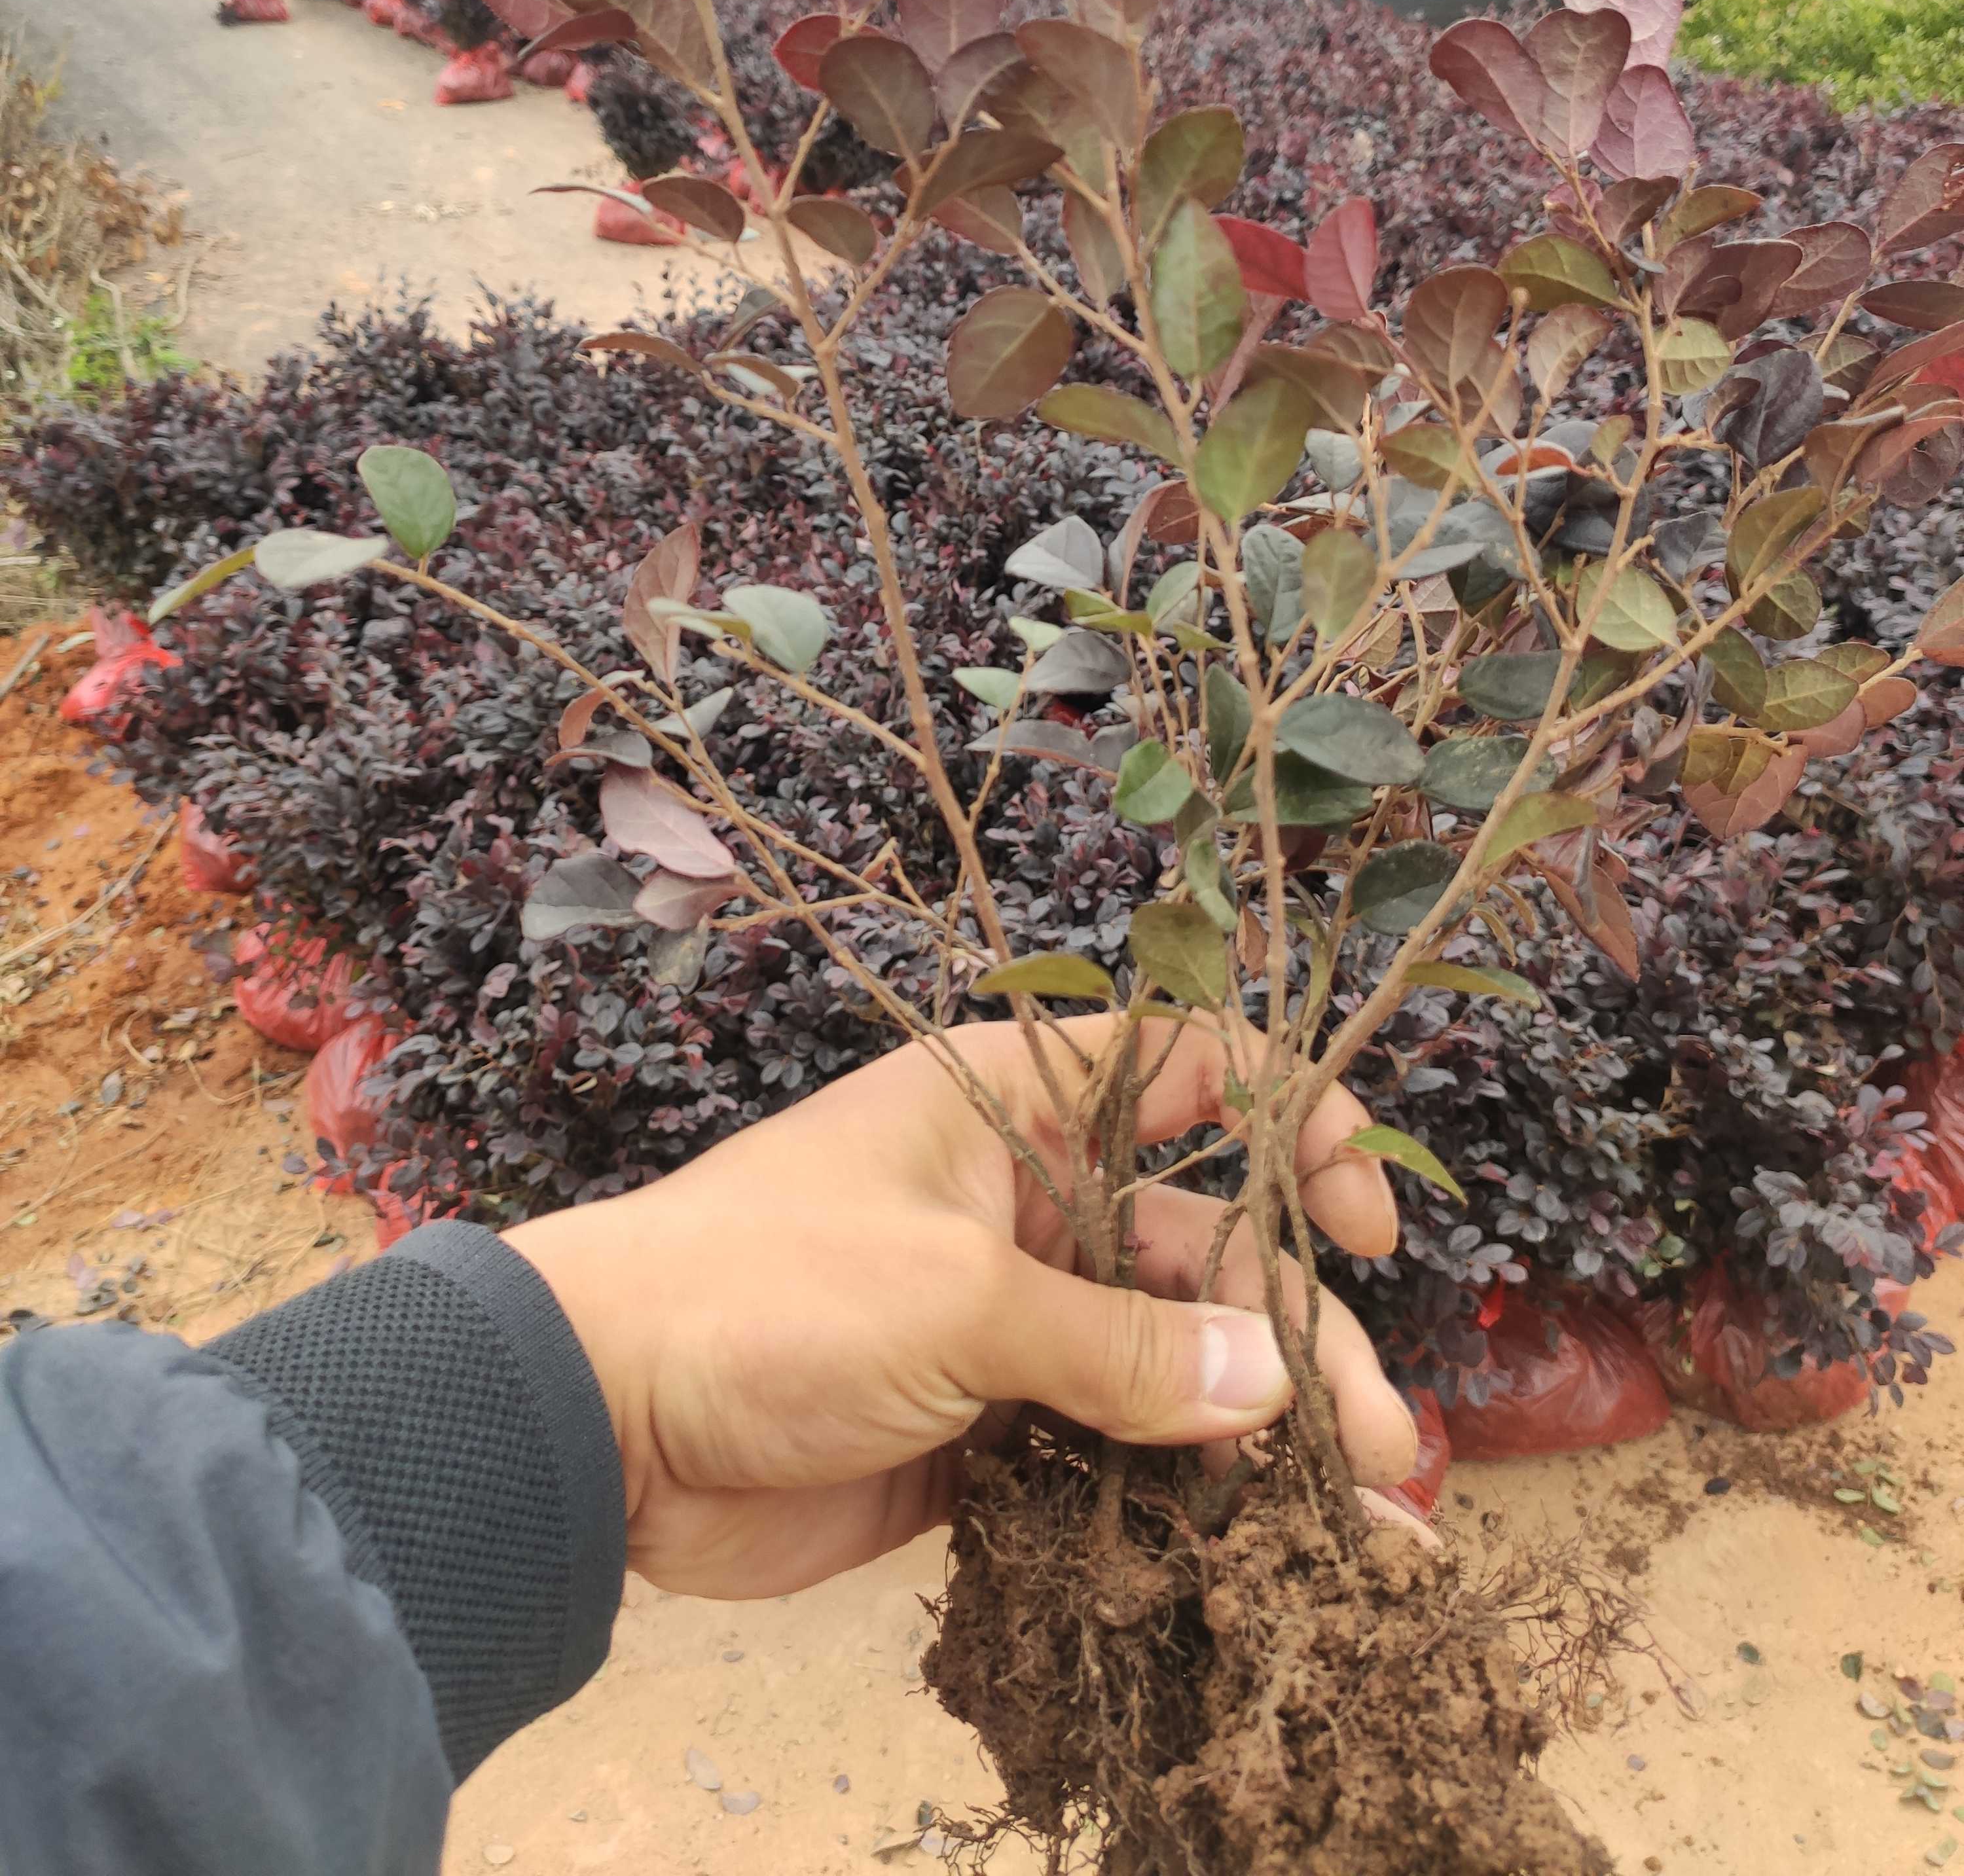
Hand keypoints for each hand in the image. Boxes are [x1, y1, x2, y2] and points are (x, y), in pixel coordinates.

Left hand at [505, 1015, 1420, 1598]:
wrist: (599, 1424)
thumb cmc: (770, 1294)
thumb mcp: (960, 1297)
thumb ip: (1124, 1347)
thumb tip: (1275, 1381)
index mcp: (1018, 1102)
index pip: (1196, 1076)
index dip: (1297, 1128)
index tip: (1364, 1223)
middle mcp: (1028, 1200)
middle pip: (1208, 1253)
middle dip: (1302, 1340)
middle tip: (1380, 1451)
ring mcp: (1008, 1323)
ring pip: (1171, 1366)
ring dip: (1263, 1437)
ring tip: (1360, 1525)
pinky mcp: (984, 1434)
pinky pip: (1110, 1454)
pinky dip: (1182, 1498)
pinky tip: (1258, 1553)